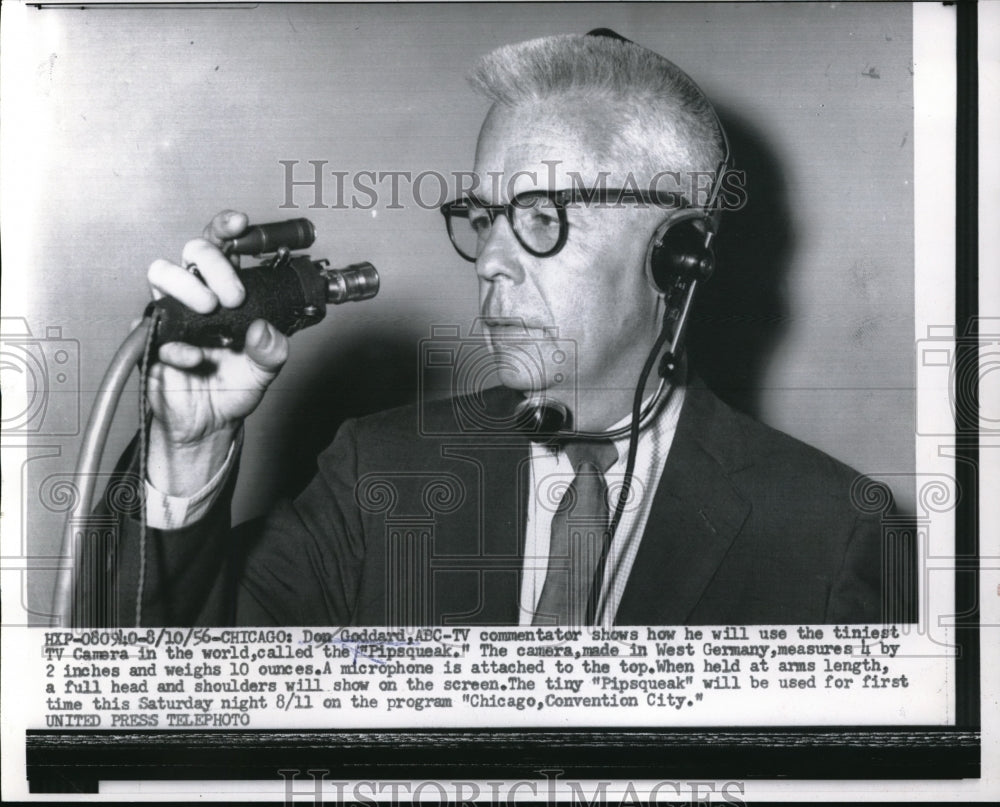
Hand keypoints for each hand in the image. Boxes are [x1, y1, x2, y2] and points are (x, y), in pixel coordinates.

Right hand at [144, 211, 289, 492]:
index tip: (240, 223)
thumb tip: (265, 332)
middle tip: (234, 296)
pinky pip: (153, 327)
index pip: (223, 247)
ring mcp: (172, 314)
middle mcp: (197, 295)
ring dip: (188, 288)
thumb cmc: (233, 386)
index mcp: (226, 292)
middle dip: (215, 264)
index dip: (227, 228)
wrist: (209, 423)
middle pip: (193, 251)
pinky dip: (178, 344)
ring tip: (210, 312)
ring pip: (161, 273)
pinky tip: (195, 359)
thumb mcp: (265, 371)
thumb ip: (272, 351)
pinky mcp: (151, 340)